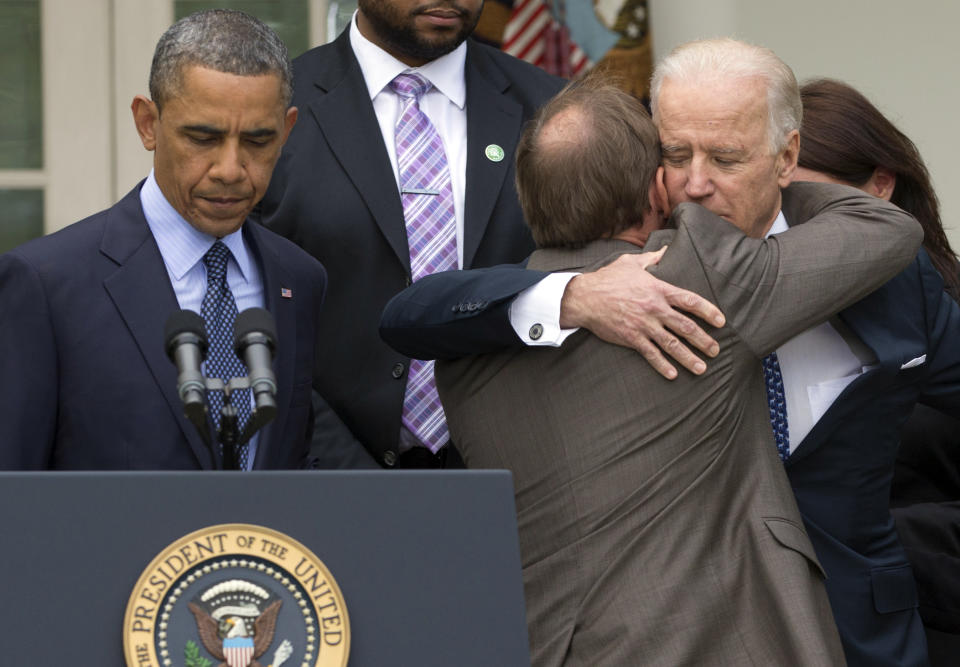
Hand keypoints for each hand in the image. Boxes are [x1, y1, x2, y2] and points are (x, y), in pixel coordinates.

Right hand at [559, 248, 724, 378]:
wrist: (584, 297)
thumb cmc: (607, 278)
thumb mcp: (631, 263)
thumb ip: (652, 258)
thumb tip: (667, 249)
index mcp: (658, 289)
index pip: (689, 301)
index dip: (708, 311)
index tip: (721, 321)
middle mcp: (654, 309)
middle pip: (685, 327)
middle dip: (703, 340)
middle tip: (715, 350)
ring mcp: (643, 325)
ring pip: (671, 344)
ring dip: (688, 357)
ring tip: (701, 368)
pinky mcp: (631, 338)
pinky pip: (650, 354)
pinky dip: (662, 365)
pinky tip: (672, 374)